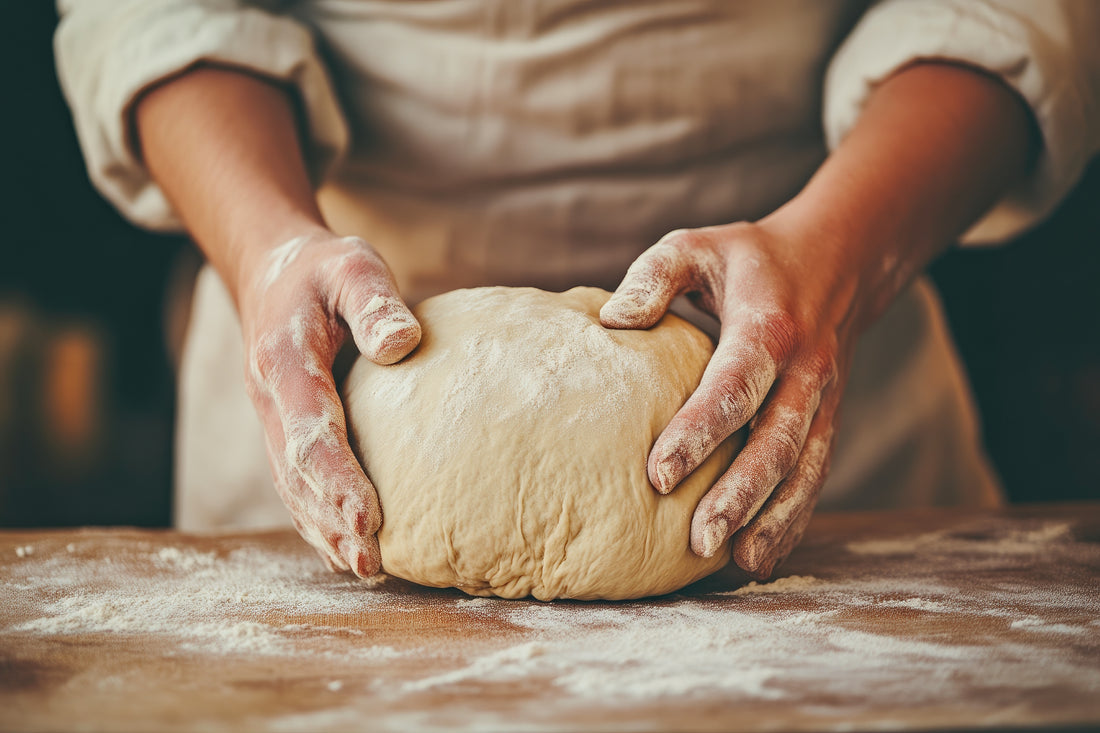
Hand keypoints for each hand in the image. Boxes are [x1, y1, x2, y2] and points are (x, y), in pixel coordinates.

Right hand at [238, 231, 420, 576]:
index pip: (309, 431)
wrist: (275, 274)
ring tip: (365, 570)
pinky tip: (346, 550)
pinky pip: (295, 483)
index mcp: (283, 361)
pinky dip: (317, 519)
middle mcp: (269, 400)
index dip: (336, 479)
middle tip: (370, 563)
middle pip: (296, 474)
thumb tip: (401, 343)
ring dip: (324, 532)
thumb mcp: (351, 265)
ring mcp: (271, 421)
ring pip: (291, 487)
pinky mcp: (284, 432)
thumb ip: (373, 300)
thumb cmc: (323, 271)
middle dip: (331, 523)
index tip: (369, 519)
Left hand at [601, 221, 855, 578]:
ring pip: (804, 471)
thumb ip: (654, 276)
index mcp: (768, 328)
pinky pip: (814, 478)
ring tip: (737, 563)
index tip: (657, 475)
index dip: (698, 433)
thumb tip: (611, 321)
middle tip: (698, 539)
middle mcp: (805, 372)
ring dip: (774, 520)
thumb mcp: (697, 245)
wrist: (835, 262)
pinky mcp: (826, 423)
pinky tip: (761, 558)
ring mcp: (823, 403)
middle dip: (740, 496)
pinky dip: (793, 520)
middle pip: (776, 443)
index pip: (733, 388)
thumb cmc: (747, 259)